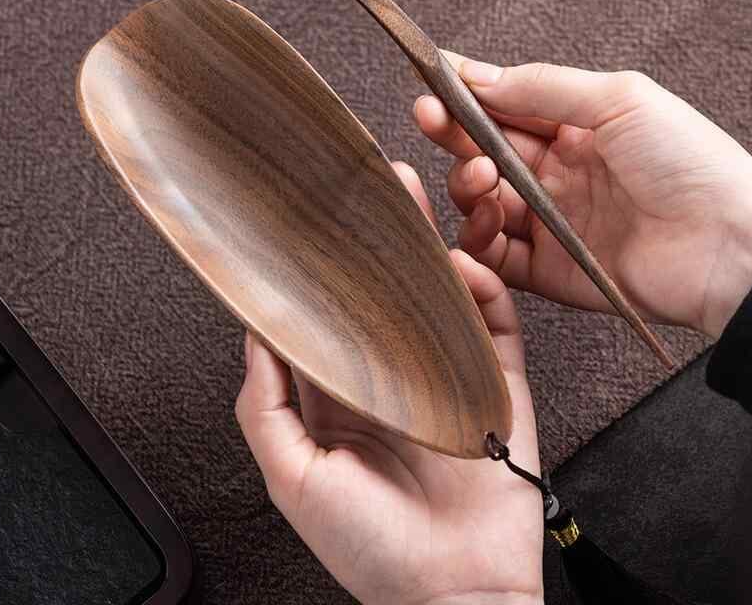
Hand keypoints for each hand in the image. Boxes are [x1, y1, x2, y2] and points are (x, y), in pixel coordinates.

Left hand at [236, 163, 543, 604]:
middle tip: (372, 187)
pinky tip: (468, 265)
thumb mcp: (295, 478)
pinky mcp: (497, 385)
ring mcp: (451, 375)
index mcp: (345, 391)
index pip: (332, 313)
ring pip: (442, 296)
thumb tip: (254, 335)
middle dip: (382, 238)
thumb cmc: (370, 548)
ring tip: (420, 200)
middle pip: (390, 290)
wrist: (454, 593)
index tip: (313, 219)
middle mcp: (396, 374)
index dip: (324, 265)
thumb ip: (267, 405)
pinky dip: (486, 292)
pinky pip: (496, 327)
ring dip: (433, 246)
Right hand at [416, 52, 751, 337]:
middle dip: (454, 136)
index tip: (431, 84)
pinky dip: (476, 239)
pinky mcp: (546, 269)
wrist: (729, 248)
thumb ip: (542, 87)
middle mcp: (556, 174)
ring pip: (479, 202)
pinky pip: (493, 255)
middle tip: (435, 121)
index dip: (464, 97)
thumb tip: (476, 73)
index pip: (504, 108)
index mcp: (575, 130)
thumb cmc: (692, 165)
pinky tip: (485, 220)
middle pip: (482, 153)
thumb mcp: (619, 99)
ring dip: (467, 185)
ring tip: (485, 177)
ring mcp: (548, 222)